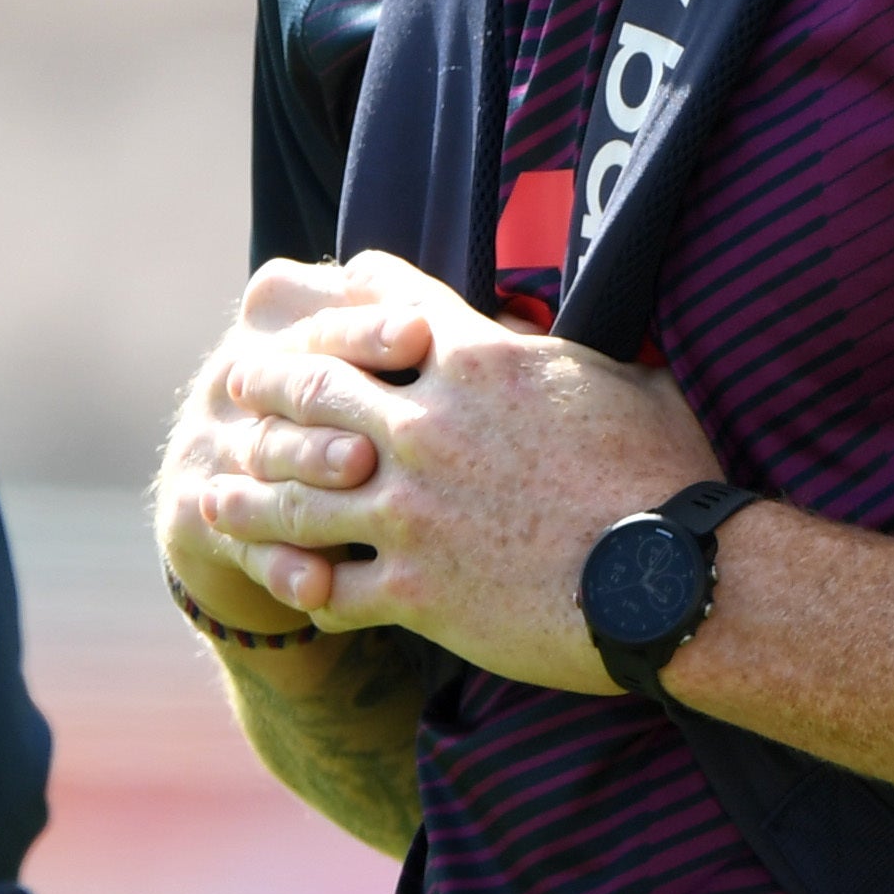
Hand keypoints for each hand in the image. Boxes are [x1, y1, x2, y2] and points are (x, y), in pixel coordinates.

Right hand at [155, 258, 426, 638]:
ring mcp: (212, 445)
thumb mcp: (375, 363)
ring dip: (310, 470)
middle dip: (339, 400)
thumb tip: (514, 327)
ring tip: (359, 484)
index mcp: (276, 317)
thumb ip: (429, 334)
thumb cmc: (361, 413)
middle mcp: (233, 375)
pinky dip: (281, 566)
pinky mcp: (199, 517)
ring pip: (265, 457)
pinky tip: (317, 587)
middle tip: (384, 424)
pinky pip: (245, 544)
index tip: (422, 334)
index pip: (324, 311)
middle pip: (290, 380)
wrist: (274, 491)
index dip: (371, 323)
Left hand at [183, 251, 723, 693]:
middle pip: (312, 390)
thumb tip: (577, 328)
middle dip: (267, 387)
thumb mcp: (624, 379)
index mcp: (477, 363)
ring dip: (252, 496)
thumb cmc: (667, 475)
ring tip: (218, 498)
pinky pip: (331, 589)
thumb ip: (572, 352)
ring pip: (297, 495)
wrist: (674, 580)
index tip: (318, 304)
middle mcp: (427, 429)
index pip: (384, 307)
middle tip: (237, 389)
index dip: (344, 301)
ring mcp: (412, 513)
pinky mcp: (415, 592)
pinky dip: (304, 588)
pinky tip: (292, 589)